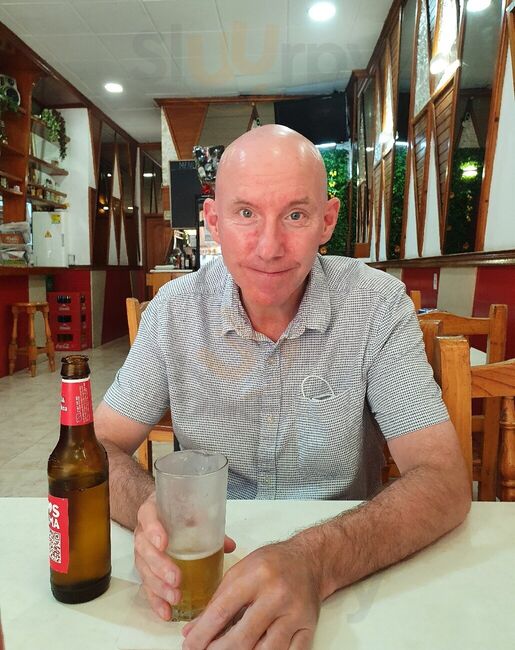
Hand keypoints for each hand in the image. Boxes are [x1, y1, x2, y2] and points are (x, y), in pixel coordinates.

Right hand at [134, 492, 235, 619]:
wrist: (161, 515)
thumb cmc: (177, 513)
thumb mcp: (191, 511)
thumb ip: (208, 525)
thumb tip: (229, 545)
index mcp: (152, 512)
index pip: (147, 516)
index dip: (153, 530)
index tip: (164, 543)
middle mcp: (143, 533)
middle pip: (144, 549)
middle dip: (160, 566)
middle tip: (176, 578)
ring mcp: (142, 553)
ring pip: (144, 570)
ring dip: (159, 587)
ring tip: (175, 598)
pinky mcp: (145, 570)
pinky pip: (146, 586)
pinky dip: (156, 601)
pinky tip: (166, 612)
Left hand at [181, 539, 321, 649]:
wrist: (309, 560)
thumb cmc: (273, 564)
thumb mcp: (240, 572)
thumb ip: (217, 601)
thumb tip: (192, 630)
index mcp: (256, 576)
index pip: (222, 611)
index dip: (202, 634)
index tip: (189, 645)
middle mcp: (277, 595)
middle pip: (242, 638)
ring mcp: (295, 614)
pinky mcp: (308, 628)